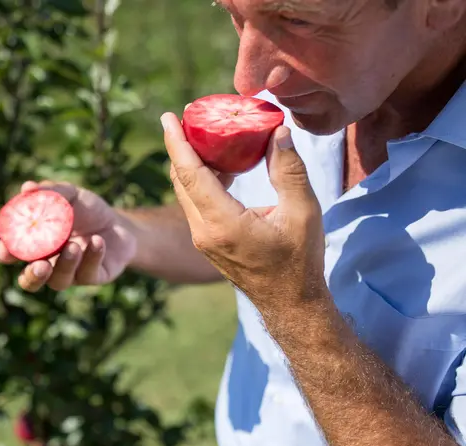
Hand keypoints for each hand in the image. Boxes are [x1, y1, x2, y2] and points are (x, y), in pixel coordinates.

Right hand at [0, 181, 135, 291]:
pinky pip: (88, 273)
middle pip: (30, 280)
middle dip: (32, 276)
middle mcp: (48, 264)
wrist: (119, 224)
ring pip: (59, 281)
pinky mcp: (92, 277)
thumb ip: (49, 192)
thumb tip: (27, 188)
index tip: (4, 248)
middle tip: (39, 264)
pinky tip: (97, 241)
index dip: (5, 254)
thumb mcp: (70, 195)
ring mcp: (70, 274)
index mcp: (35, 245)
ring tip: (73, 246)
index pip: (13, 254)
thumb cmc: (87, 210)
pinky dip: (92, 256)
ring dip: (65, 265)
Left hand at [161, 111, 327, 312]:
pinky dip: (199, 180)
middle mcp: (203, 231)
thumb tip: (279, 131)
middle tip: (185, 117)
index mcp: (222, 223)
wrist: (290, 303)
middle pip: (181, 180)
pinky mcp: (206, 241)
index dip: (177, 143)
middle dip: (179, 147)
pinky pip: (194, 203)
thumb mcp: (303, 212)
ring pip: (185, 192)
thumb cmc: (299, 260)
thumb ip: (289, 170)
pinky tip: (219, 165)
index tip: (168, 117)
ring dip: (189, 163)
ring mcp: (201, 238)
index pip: (191, 175)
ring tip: (202, 135)